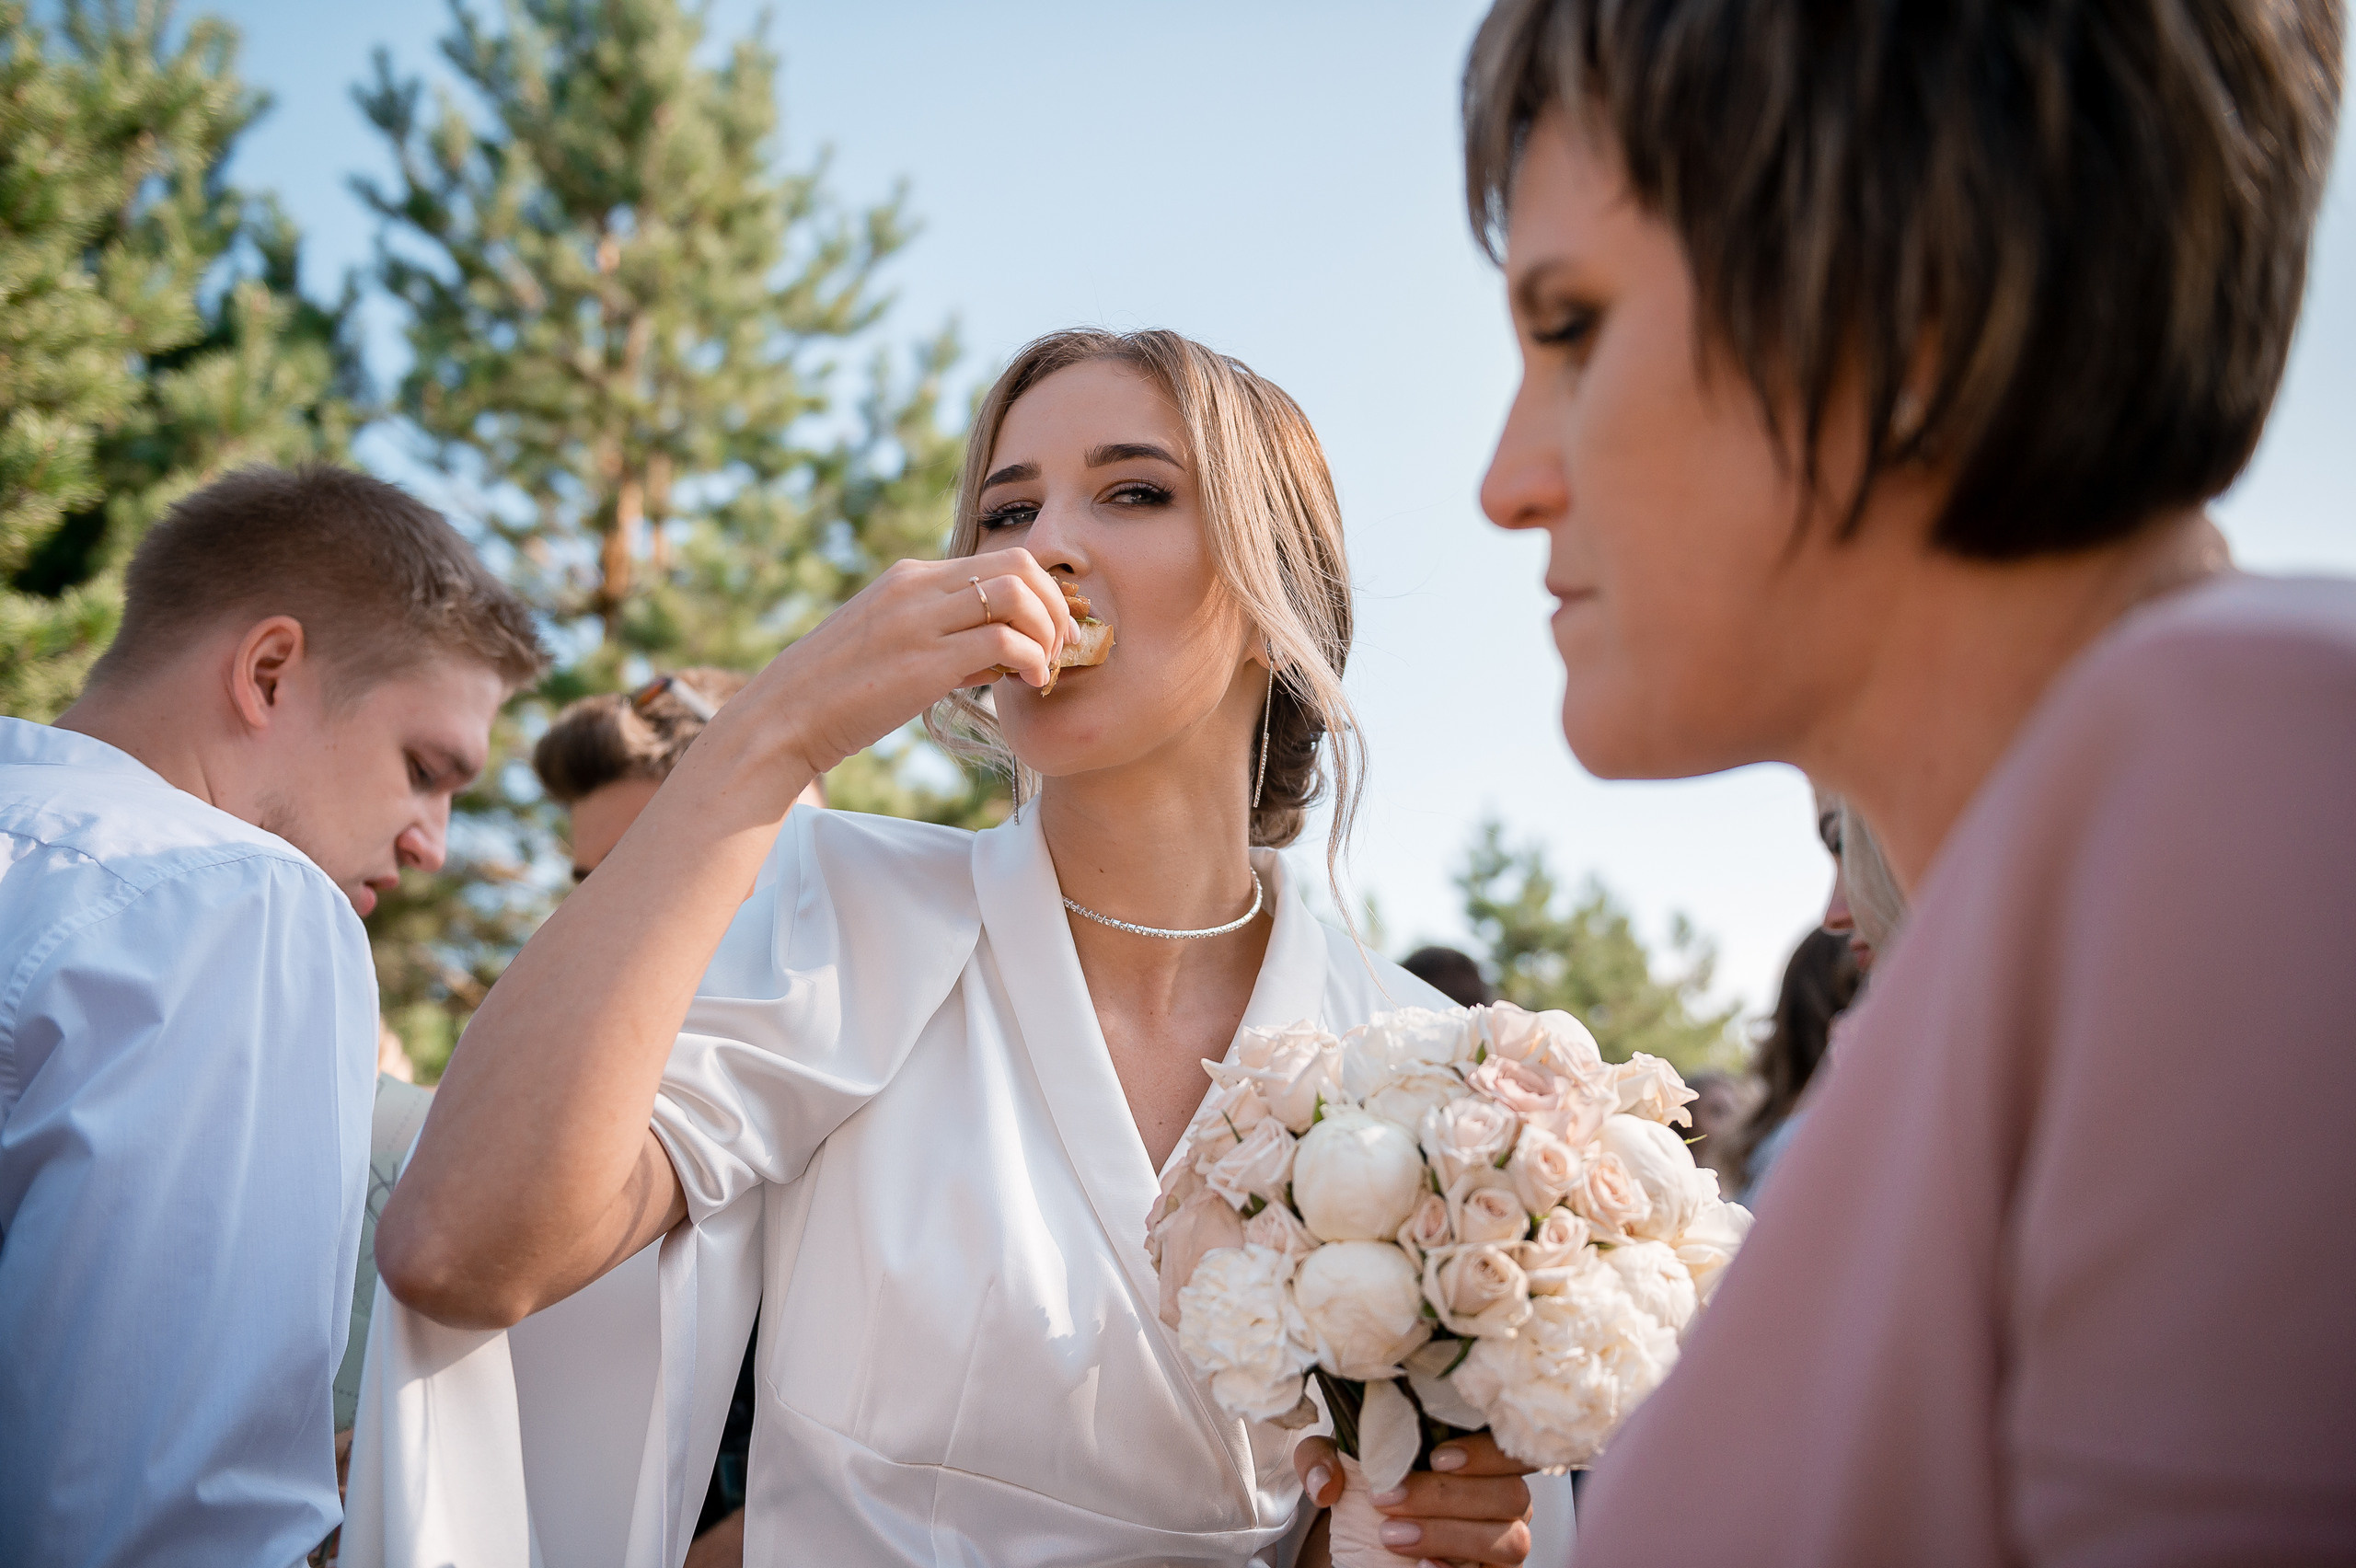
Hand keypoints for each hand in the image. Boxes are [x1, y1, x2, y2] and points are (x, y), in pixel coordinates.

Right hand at [738, 550, 1078, 777]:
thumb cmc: (838, 693)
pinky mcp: (924, 662)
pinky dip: (1031, 661)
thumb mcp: (891, 647)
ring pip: (1017, 596)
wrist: (784, 718)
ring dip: (1047, 632)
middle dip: (1055, 604)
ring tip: (1045, 669)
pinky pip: (1003, 643)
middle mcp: (917, 588)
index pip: (1001, 559)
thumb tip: (1000, 654)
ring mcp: (919, 621)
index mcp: (910, 579)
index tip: (1052, 629)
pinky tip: (1029, 686)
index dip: (1042, 591)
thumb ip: (945, 639)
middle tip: (1062, 646)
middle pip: (1019, 565)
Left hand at [1294, 1432, 1533, 1566]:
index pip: (1512, 1446)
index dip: (1486, 1452)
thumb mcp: (1339, 1463)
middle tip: (1387, 1500)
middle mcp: (1505, 1497)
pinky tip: (1424, 1566)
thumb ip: (1324, 1459)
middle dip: (1446, 1497)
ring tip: (1391, 1535)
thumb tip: (1326, 1484)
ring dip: (1448, 1534)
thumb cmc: (1370, 1487)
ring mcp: (1505, 1539)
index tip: (1437, 1458)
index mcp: (1482, 1455)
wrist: (1366, 1538)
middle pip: (1512, 1493)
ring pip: (1510, 1539)